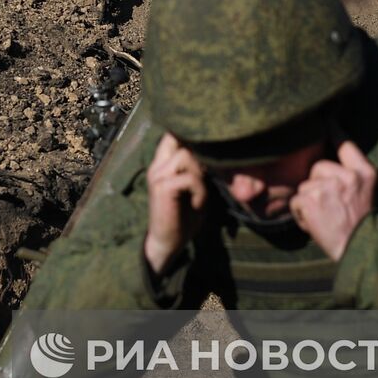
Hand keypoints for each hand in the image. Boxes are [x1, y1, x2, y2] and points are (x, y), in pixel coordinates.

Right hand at [144, 133, 207, 273]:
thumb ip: (201, 170)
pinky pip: (190, 178)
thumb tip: (219, 154)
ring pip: (187, 155)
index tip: (210, 150)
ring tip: (201, 193)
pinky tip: (197, 204)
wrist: (167, 243)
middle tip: (209, 174)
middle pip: (180, 138)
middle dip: (201, 154)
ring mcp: (158, 175)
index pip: (173, 135)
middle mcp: (158, 165)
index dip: (192, 137)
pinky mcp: (163, 188)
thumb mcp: (196, 188)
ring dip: (201, 174)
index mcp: (163, 163)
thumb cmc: (184, 217)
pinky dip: (199, 191)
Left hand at [289, 140, 375, 261]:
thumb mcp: (366, 193)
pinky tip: (317, 224)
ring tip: (326, 217)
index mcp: (364, 173)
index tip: (327, 119)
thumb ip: (351, 174)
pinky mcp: (311, 199)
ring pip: (305, 186)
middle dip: (317, 185)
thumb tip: (329, 156)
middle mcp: (348, 176)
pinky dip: (301, 215)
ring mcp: (329, 186)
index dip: (334, 131)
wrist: (362, 250)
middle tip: (331, 207)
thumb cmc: (361, 225)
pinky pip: (296, 202)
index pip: (346, 144)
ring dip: (308, 203)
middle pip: (317, 167)